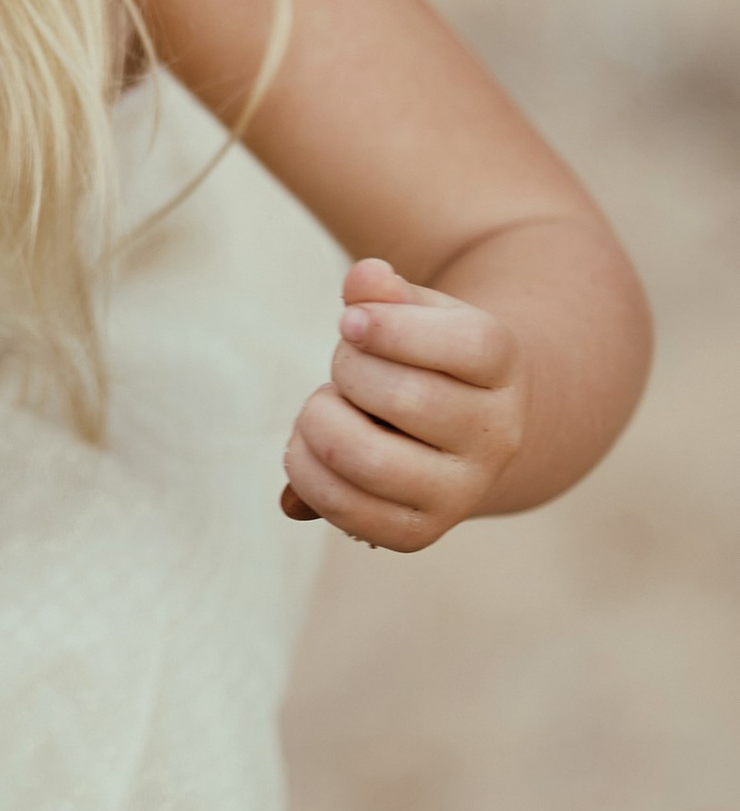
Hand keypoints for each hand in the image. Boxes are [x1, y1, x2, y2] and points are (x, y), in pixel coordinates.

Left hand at [279, 257, 528, 550]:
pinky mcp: (419, 532)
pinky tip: (307, 446)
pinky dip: (305, 474)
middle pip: (408, 397)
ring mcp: (462, 492)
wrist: (458, 429)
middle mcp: (497, 437)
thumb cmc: (426, 357)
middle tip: (343, 366)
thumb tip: (364, 278)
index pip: (470, 345)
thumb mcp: (416, 313)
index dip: (397, 328)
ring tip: (322, 407)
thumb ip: (386, 292)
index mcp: (504, 370)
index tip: (350, 320)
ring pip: (369, 460)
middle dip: (349, 369)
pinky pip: (346, 511)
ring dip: (318, 423)